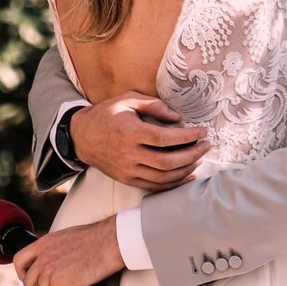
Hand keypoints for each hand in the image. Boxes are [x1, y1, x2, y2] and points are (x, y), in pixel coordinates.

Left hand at [13, 218, 125, 285]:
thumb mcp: (66, 237)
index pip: (19, 260)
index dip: (23, 273)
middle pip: (28, 281)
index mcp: (43, 243)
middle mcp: (43, 256)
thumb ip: (54, 248)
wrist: (110, 241)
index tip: (33, 279)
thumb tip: (55, 261)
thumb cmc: (96, 238)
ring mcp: (49, 270)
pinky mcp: (60, 283)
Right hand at [70, 95, 207, 190]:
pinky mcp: (127, 179)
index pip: (165, 139)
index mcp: (130, 132)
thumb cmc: (106, 114)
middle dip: (192, 155)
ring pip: (163, 177)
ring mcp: (128, 170)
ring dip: (186, 170)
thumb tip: (177, 117)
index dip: (187, 137)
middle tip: (206, 146)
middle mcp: (129, 154)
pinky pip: (154, 186)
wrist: (81, 137)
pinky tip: (187, 175)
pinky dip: (173, 183)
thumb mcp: (127, 99)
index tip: (202, 132)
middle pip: (168, 161)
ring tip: (199, 158)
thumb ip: (153, 105)